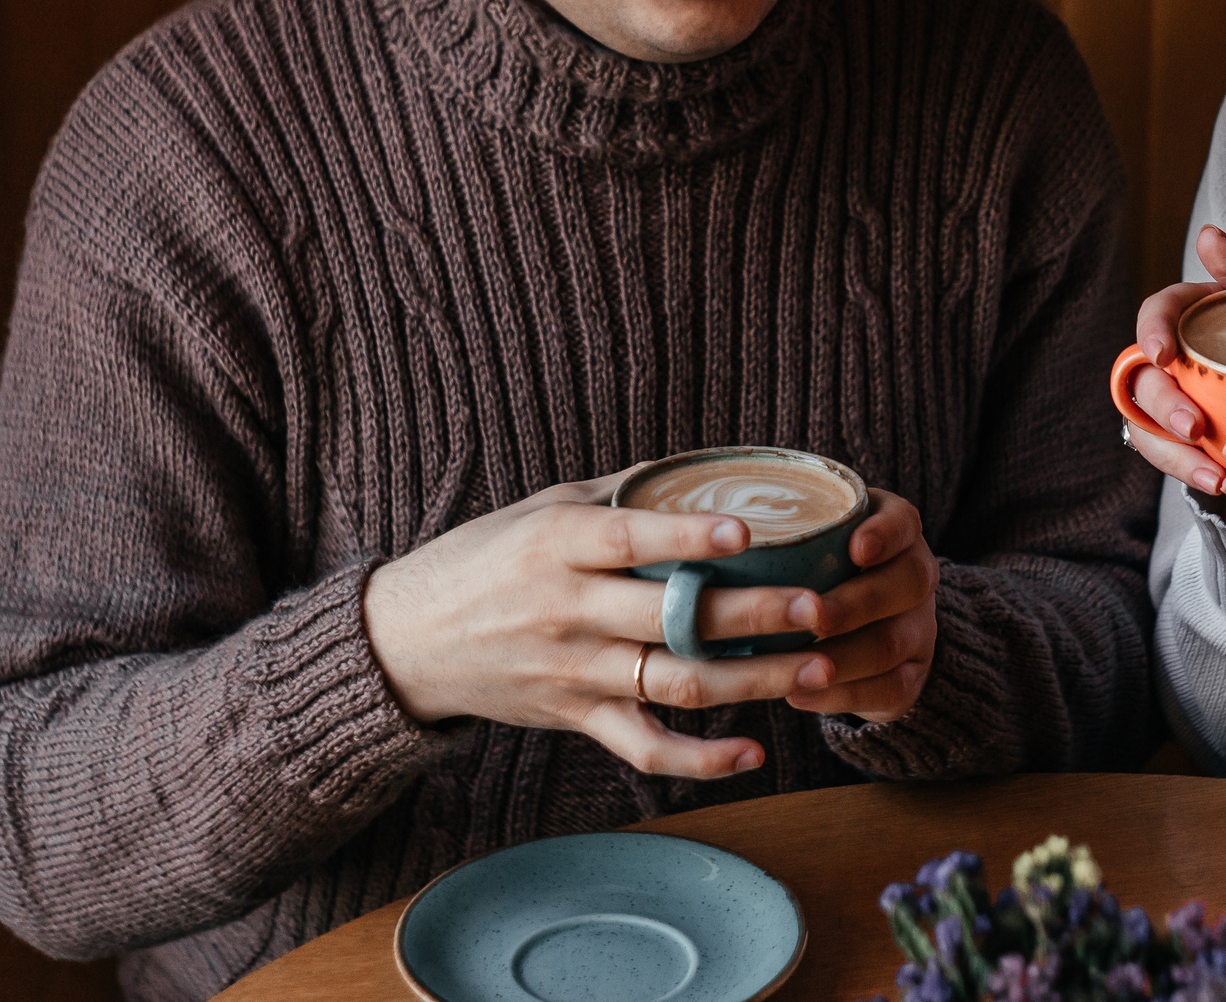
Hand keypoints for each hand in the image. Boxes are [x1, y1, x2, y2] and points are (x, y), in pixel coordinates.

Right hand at [360, 470, 842, 779]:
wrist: (407, 639)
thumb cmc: (486, 559)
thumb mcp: (542, 508)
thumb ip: (621, 494)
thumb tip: (702, 466)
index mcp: (557, 545)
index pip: (628, 540)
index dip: (687, 537)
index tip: (748, 534)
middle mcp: (566, 610)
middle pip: (670, 618)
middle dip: (751, 616)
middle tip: (818, 607)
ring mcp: (573, 670)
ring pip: (675, 683)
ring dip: (753, 682)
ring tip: (819, 667)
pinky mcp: (575, 717)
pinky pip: (644, 745)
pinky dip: (699, 760)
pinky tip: (754, 752)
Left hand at [786, 489, 939, 723]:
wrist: (865, 626)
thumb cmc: (818, 569)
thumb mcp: (812, 541)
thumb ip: (783, 535)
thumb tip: (711, 537)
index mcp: (896, 532)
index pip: (903, 522)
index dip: (884, 534)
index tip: (855, 547)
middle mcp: (916, 576)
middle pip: (906, 584)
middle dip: (857, 602)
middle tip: (814, 616)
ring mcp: (919, 629)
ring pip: (892, 643)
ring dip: (843, 656)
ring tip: (796, 662)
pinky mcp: (910, 677)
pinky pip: (888, 690)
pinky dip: (842, 695)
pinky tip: (800, 694)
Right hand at [1121, 225, 1225, 490]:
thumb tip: (1209, 234)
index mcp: (1188, 315)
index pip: (1155, 313)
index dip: (1151, 330)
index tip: (1165, 353)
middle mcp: (1171, 359)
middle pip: (1144, 379)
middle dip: (1164, 404)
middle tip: (1194, 426)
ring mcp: (1174, 401)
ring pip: (1149, 427)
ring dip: (1174, 452)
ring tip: (1212, 472)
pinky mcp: (1185, 439)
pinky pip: (1174, 458)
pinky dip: (1192, 472)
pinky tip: (1222, 484)